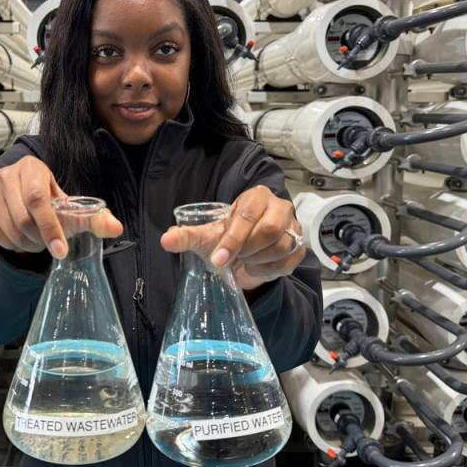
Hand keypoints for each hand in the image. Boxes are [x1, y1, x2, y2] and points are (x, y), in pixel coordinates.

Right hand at [0, 156, 122, 258]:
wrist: (26, 200)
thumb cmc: (51, 201)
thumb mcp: (73, 207)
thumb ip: (95, 217)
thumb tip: (116, 228)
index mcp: (31, 168)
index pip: (38, 199)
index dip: (50, 227)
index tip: (61, 250)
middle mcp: (6, 176)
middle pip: (22, 218)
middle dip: (40, 239)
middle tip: (50, 244)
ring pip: (9, 230)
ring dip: (27, 244)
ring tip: (38, 242)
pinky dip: (11, 245)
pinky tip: (22, 240)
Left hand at [160, 186, 304, 289]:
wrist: (246, 251)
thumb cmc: (228, 236)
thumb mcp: (207, 235)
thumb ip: (187, 236)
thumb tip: (166, 240)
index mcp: (256, 196)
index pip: (248, 215)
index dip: (233, 239)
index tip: (218, 259)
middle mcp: (279, 207)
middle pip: (270, 230)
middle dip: (248, 249)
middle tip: (233, 259)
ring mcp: (294, 226)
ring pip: (282, 246)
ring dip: (258, 260)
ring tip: (244, 260)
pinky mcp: (300, 246)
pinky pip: (289, 262)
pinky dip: (270, 270)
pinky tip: (256, 267)